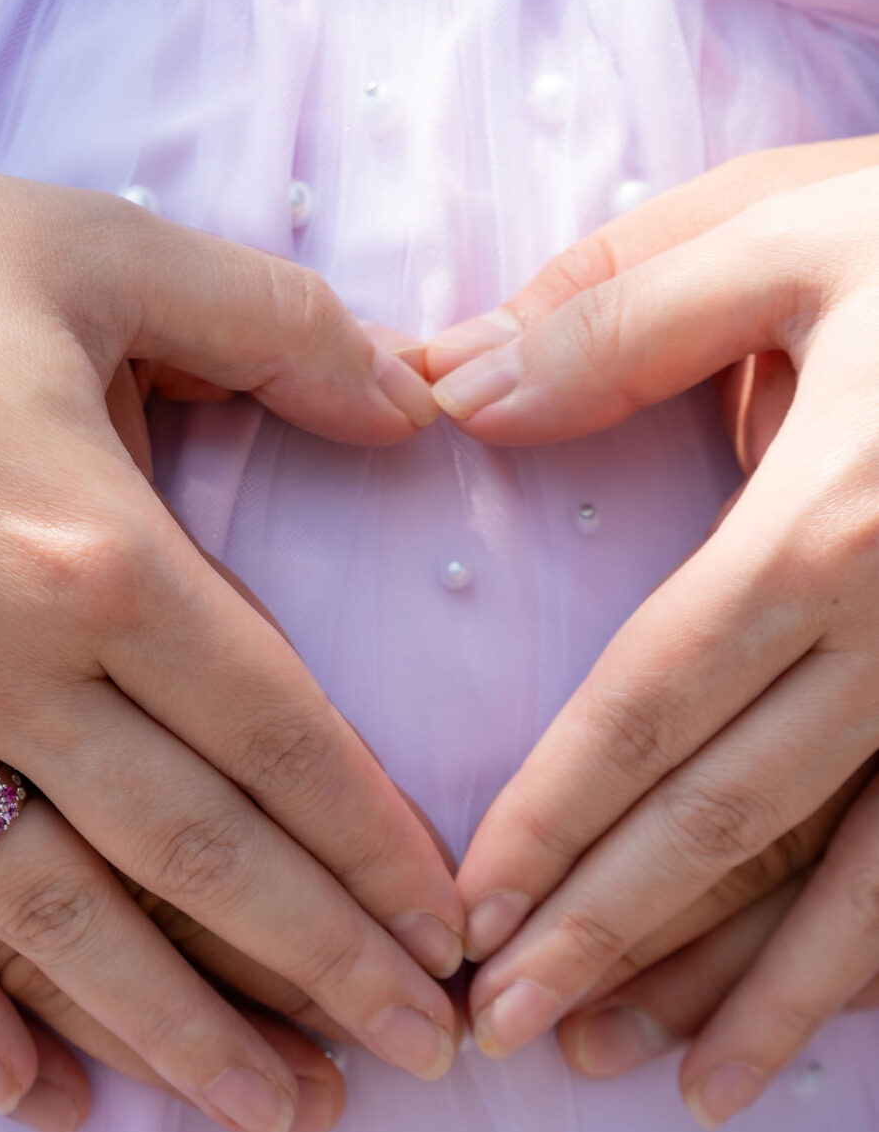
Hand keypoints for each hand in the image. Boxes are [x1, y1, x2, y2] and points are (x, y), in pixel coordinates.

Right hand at [0, 170, 462, 1131]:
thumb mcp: (99, 256)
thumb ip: (276, 327)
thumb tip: (422, 403)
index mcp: (87, 553)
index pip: (276, 732)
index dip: (372, 841)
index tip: (452, 928)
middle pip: (194, 852)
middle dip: (315, 963)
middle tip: (421, 1053)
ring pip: (60, 918)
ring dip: (176, 1026)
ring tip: (282, 1109)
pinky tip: (44, 1098)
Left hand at [426, 143, 878, 1124]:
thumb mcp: (785, 235)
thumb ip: (614, 324)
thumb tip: (447, 388)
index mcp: (829, 519)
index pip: (654, 702)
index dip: (557, 813)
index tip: (472, 905)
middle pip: (735, 816)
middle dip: (616, 933)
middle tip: (510, 1023)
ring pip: (853, 878)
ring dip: (745, 987)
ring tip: (648, 1077)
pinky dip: (867, 956)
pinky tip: (811, 1029)